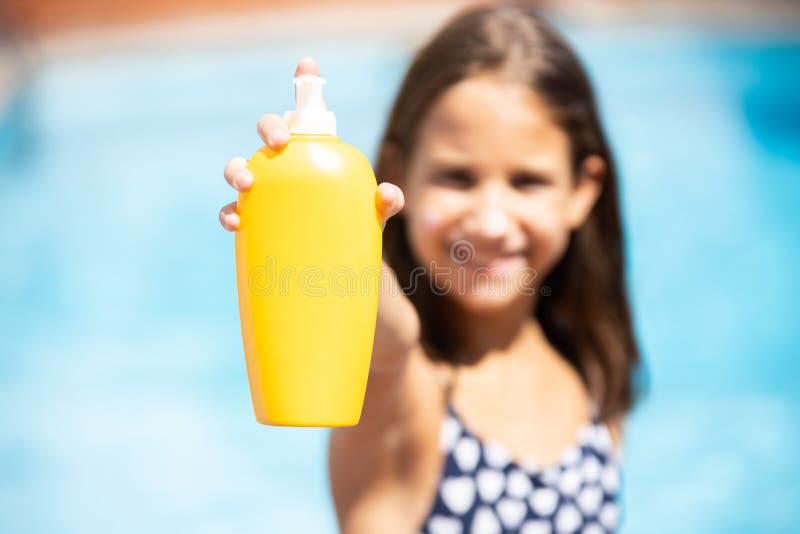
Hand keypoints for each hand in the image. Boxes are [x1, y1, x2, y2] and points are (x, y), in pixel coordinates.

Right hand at [219, 57, 403, 231]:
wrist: (338, 263)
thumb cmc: (355, 223)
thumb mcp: (375, 213)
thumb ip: (387, 202)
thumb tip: (387, 194)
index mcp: (312, 150)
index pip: (308, 112)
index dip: (305, 83)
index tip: (307, 65)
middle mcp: (283, 162)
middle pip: (268, 130)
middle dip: (269, 128)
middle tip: (278, 143)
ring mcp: (264, 189)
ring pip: (239, 168)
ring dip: (236, 170)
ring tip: (246, 182)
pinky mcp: (252, 220)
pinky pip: (232, 212)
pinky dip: (228, 214)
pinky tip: (234, 222)